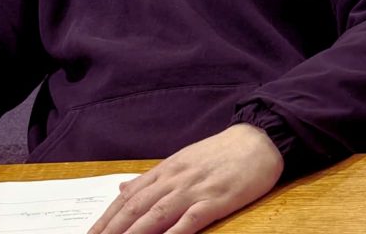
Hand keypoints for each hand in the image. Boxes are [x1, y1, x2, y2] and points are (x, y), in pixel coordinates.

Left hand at [88, 124, 283, 233]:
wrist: (256, 140)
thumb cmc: (220, 153)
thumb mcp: (182, 161)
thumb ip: (153, 177)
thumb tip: (123, 187)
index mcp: (166, 170)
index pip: (129, 196)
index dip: (108, 217)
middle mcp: (174, 178)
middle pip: (137, 206)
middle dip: (113, 228)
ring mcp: (194, 188)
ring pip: (157, 214)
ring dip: (134, 233)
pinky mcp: (216, 199)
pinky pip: (191, 220)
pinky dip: (174, 233)